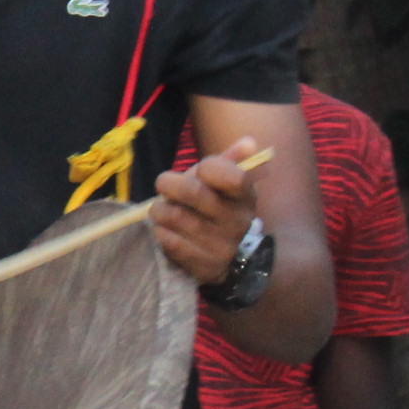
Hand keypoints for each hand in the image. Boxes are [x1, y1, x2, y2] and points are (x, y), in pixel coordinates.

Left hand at [150, 136, 262, 287]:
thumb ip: (230, 162)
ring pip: (175, 217)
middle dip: (169, 184)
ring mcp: (223, 246)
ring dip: (160, 210)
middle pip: (194, 193)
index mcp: (246, 196)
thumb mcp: (223, 185)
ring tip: (161, 210)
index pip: (233, 176)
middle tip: (163, 184)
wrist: (227, 256)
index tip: (199, 170)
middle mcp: (238, 221)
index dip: (208, 168)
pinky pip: (170, 242)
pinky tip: (164, 230)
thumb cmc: (215, 209)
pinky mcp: (205, 266)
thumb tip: (249, 142)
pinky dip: (160, 232)